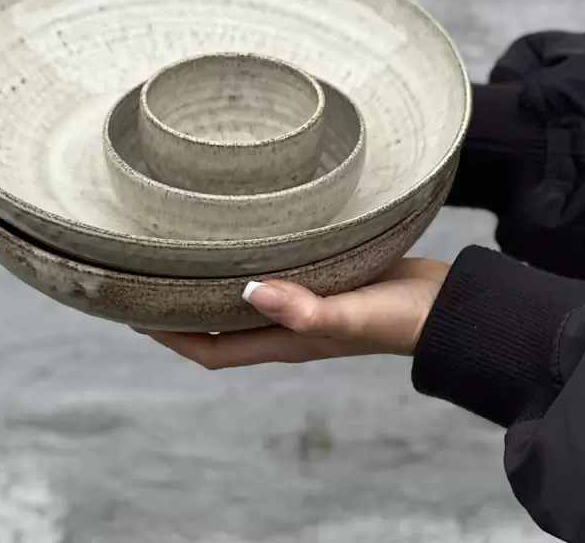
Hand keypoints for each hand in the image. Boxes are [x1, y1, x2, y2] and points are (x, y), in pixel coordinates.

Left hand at [139, 258, 448, 368]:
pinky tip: (247, 236)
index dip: (171, 337)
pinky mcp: (325, 279)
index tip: (135, 314)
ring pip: (244, 299)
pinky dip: (251, 264)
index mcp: (286, 342)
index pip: (213, 349)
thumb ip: (306, 310)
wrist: (449, 307)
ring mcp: (306, 303)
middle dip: (181, 309)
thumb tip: (249, 292)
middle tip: (149, 276)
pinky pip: (273, 275)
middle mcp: (289, 327)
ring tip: (184, 254)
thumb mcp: (354, 315)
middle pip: (220, 325)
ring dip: (212, 286)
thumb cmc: (405, 318)